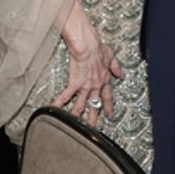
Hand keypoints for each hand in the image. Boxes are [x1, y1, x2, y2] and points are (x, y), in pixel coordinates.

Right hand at [54, 8, 122, 127]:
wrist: (88, 45)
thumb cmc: (98, 47)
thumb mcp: (111, 56)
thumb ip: (115, 66)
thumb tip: (120, 74)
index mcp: (104, 79)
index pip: (107, 96)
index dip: (108, 106)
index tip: (109, 114)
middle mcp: (96, 85)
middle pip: (95, 105)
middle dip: (94, 117)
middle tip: (93, 128)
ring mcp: (86, 86)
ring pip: (82, 105)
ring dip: (77, 116)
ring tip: (74, 126)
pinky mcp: (75, 84)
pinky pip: (66, 96)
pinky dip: (59, 103)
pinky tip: (54, 110)